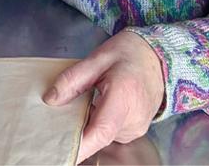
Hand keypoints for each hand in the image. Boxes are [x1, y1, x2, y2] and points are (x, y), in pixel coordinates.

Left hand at [44, 31, 165, 162]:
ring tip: (82, 102)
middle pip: (97, 135)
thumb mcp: (96, 59)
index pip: (101, 131)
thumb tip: (51, 99)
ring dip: (86, 124)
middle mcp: (133, 119)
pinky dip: (97, 123)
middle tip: (57, 115)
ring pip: (102, 135)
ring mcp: (136, 128)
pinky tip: (95, 106)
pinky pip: (109, 132)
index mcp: (123, 97)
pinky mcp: (135, 131)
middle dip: (75, 129)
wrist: (157, 58)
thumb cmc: (129, 55)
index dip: (81, 146)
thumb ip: (72, 79)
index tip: (63, 153)